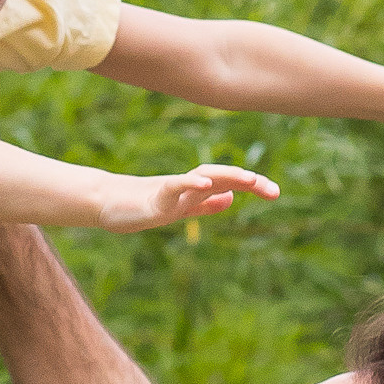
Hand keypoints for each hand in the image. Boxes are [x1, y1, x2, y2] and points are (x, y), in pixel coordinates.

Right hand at [98, 160, 279, 234]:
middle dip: (248, 181)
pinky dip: (191, 182)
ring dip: (228, 176)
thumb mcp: (182, 208)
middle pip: (223, 177)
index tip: (275, 192)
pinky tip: (207, 183)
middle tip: (273, 191)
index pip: (229, 183)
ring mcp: (173, 190)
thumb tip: (230, 199)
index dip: (252, 185)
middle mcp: (189, 186)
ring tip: (250, 179)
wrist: (108, 204)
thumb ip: (205, 204)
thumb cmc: (144, 205)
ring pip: (204, 177)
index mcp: (196, 190)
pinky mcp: (155, 196)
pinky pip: (175, 185)